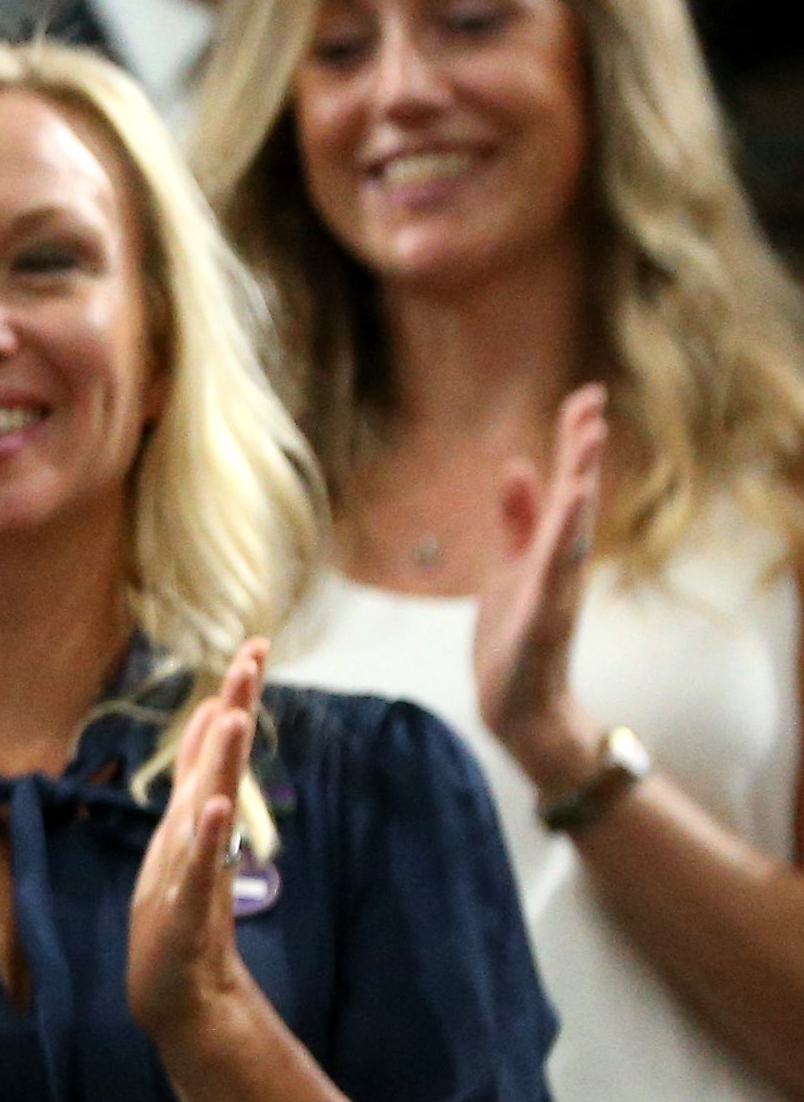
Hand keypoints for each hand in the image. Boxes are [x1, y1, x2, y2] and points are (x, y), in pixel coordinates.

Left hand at [126, 640, 270, 1048]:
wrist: (180, 996)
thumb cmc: (176, 916)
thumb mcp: (179, 836)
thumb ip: (196, 780)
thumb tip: (208, 720)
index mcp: (193, 818)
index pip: (213, 749)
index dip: (231, 699)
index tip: (252, 647)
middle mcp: (201, 837)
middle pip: (220, 763)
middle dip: (236, 708)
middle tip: (254, 654)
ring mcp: (198, 871)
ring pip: (210, 808)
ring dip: (223, 763)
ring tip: (232, 715)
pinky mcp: (189, 911)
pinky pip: (199, 869)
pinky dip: (207, 840)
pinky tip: (215, 810)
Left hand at [473, 382, 611, 797]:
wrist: (516, 704)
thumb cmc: (515, 634)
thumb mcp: (510, 565)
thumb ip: (518, 519)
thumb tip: (515, 464)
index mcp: (552, 550)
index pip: (567, 486)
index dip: (572, 443)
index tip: (585, 397)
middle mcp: (562, 565)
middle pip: (577, 498)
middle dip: (581, 452)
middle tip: (591, 402)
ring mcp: (556, 591)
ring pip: (571, 532)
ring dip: (579, 487)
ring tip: (585, 442)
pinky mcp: (543, 621)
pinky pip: (553, 578)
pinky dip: (560, 546)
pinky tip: (568, 514)